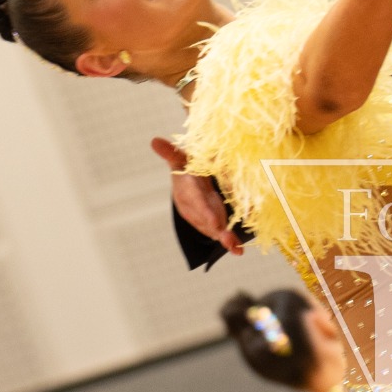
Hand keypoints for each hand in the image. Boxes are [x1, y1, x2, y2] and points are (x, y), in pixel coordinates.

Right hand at [151, 136, 243, 254]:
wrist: (186, 180)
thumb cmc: (185, 166)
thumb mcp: (179, 158)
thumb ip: (170, 152)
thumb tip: (154, 141)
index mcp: (186, 189)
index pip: (195, 201)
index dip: (204, 212)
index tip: (215, 224)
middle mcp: (192, 206)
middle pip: (205, 219)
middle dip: (217, 230)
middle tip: (228, 241)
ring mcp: (200, 215)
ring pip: (213, 228)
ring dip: (224, 239)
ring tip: (236, 248)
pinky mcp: (209, 221)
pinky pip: (219, 231)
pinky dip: (228, 241)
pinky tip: (238, 250)